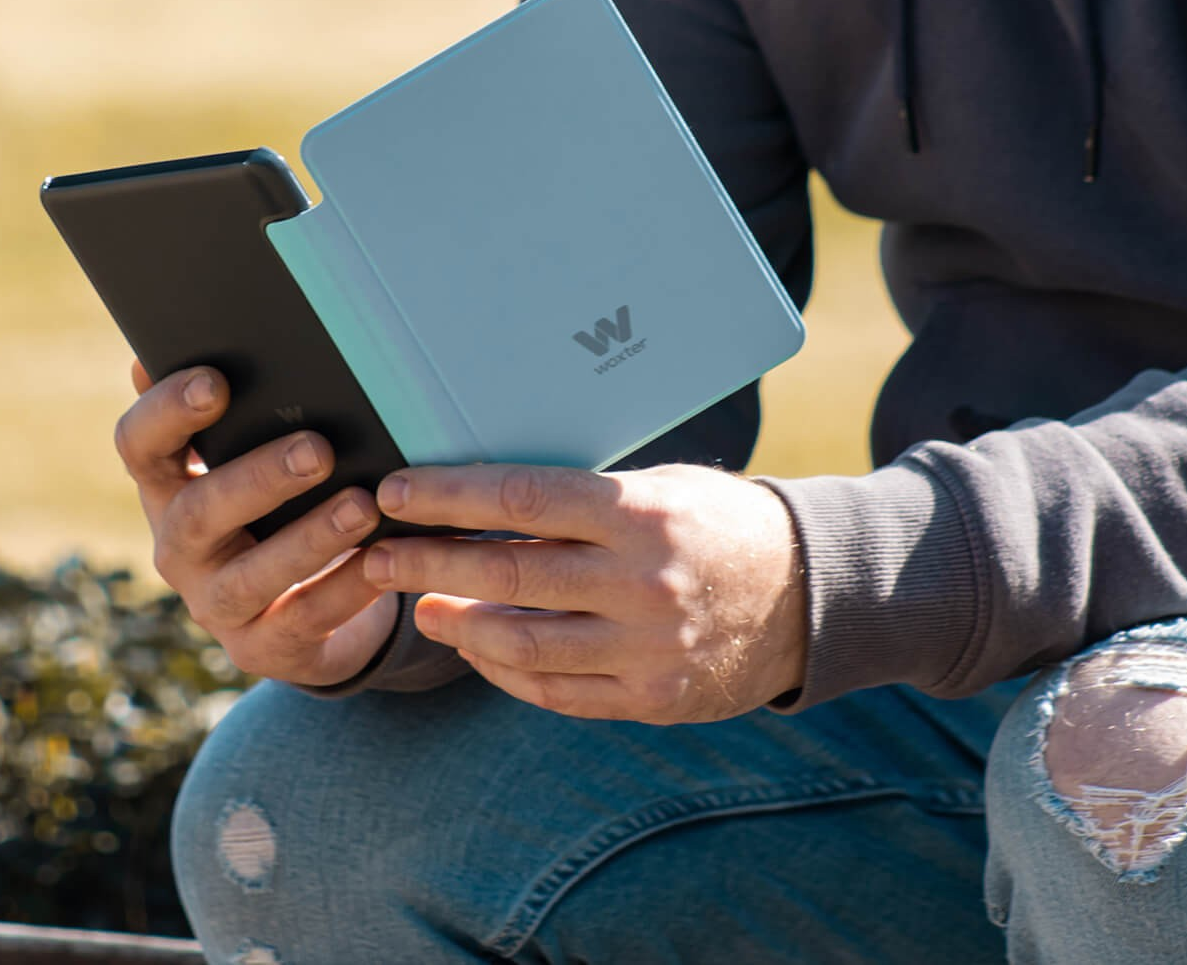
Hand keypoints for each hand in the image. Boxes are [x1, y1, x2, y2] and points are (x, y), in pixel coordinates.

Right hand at [115, 362, 396, 685]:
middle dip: (256, 479)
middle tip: (318, 447)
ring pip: (252, 575)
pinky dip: (346, 588)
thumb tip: (192, 335)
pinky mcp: (266, 648)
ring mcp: (217, 604)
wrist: (302, 610)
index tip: (214, 382)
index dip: (166, 414)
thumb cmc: (276, 505)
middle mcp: (179, 548)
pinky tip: (382, 560)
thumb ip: (234, 407)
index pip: (139, 447)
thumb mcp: (248, 456)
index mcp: (168, 486)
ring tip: (363, 504)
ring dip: (309, 538)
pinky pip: (306, 619)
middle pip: (196, 513)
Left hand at [362, 462, 806, 722]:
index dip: (448, 497)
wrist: (807, 594)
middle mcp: (641, 583)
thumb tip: (481, 493)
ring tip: (422, 603)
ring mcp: (646, 649)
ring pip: (521, 643)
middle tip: (380, 552)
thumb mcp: (659, 487)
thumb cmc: (717, 522)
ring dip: (457, 624)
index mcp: (640, 514)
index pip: (521, 499)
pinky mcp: (650, 699)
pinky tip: (476, 645)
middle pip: (507, 572)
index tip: (396, 493)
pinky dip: (504, 669)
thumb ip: (582, 498)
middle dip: (429, 561)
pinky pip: (555, 691)